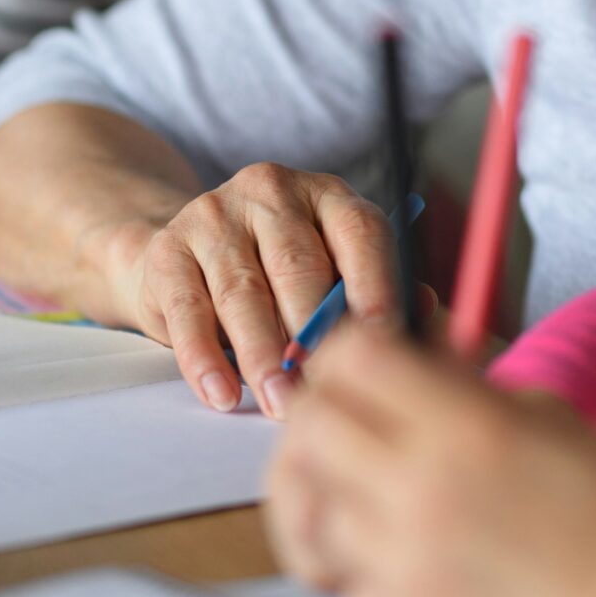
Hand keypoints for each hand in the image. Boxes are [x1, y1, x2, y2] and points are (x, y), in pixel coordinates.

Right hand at [109, 163, 399, 418]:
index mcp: (326, 196)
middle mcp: (271, 193)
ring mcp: (214, 216)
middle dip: (314, 336)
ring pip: (243, 293)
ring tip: (280, 403)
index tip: (383, 342)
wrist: (182, 254)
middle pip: (298, 266)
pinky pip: (189, 312)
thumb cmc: (277, 275)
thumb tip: (427, 315)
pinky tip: (222, 394)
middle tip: (328, 391)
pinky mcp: (169, 250)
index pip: (359, 233)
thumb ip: (375, 292)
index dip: (374, 287)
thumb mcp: (330, 271)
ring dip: (263, 356)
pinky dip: (205, 360)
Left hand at [265, 328, 595, 596]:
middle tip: (358, 431)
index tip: (367, 367)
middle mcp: (419, 492)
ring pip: (313, 512)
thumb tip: (442, 380)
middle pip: (309, 428)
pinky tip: (413, 571)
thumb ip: (497, 402)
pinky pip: (347, 588)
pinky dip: (366, 575)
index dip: (350, 352)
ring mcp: (403, 569)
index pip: (352, 358)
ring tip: (380, 505)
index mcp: (470, 430)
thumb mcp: (581, 436)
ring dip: (340, 501)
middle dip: (325, 419)